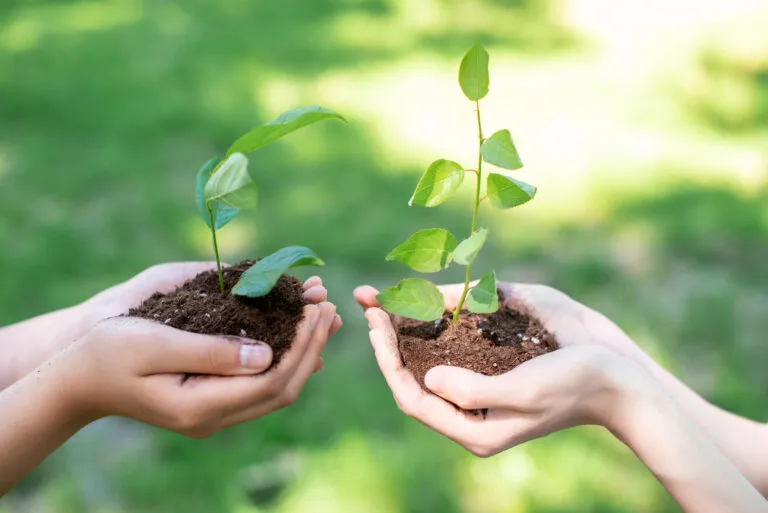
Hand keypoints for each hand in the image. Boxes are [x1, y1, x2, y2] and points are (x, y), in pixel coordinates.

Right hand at [55, 300, 338, 437]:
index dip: (302, 345)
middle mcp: (213, 416)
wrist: (80, 375)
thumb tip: (267, 353)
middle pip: (283, 387)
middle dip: (310, 344)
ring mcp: (214, 411)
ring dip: (304, 349)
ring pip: (276, 387)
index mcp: (199, 406)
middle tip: (327, 304)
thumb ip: (210, 351)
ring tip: (321, 311)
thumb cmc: (109, 351)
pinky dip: (285, 355)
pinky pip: (260, 382)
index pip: (272, 382)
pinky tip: (296, 330)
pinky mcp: (212, 397)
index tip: (317, 308)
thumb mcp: (154, 344)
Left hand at [353, 283, 652, 456]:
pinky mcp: (493, 373)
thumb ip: (471, 391)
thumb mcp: (522, 392)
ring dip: (405, 332)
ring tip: (385, 303)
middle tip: (369, 304)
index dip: (387, 358)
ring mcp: (481, 393)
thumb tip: (425, 377)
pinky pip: (452, 352)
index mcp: (472, 429)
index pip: (411, 396)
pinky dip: (432, 330)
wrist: (618, 380)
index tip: (374, 321)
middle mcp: (471, 413)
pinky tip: (421, 309)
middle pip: (412, 378)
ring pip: (427, 364)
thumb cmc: (573, 386)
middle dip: (388, 341)